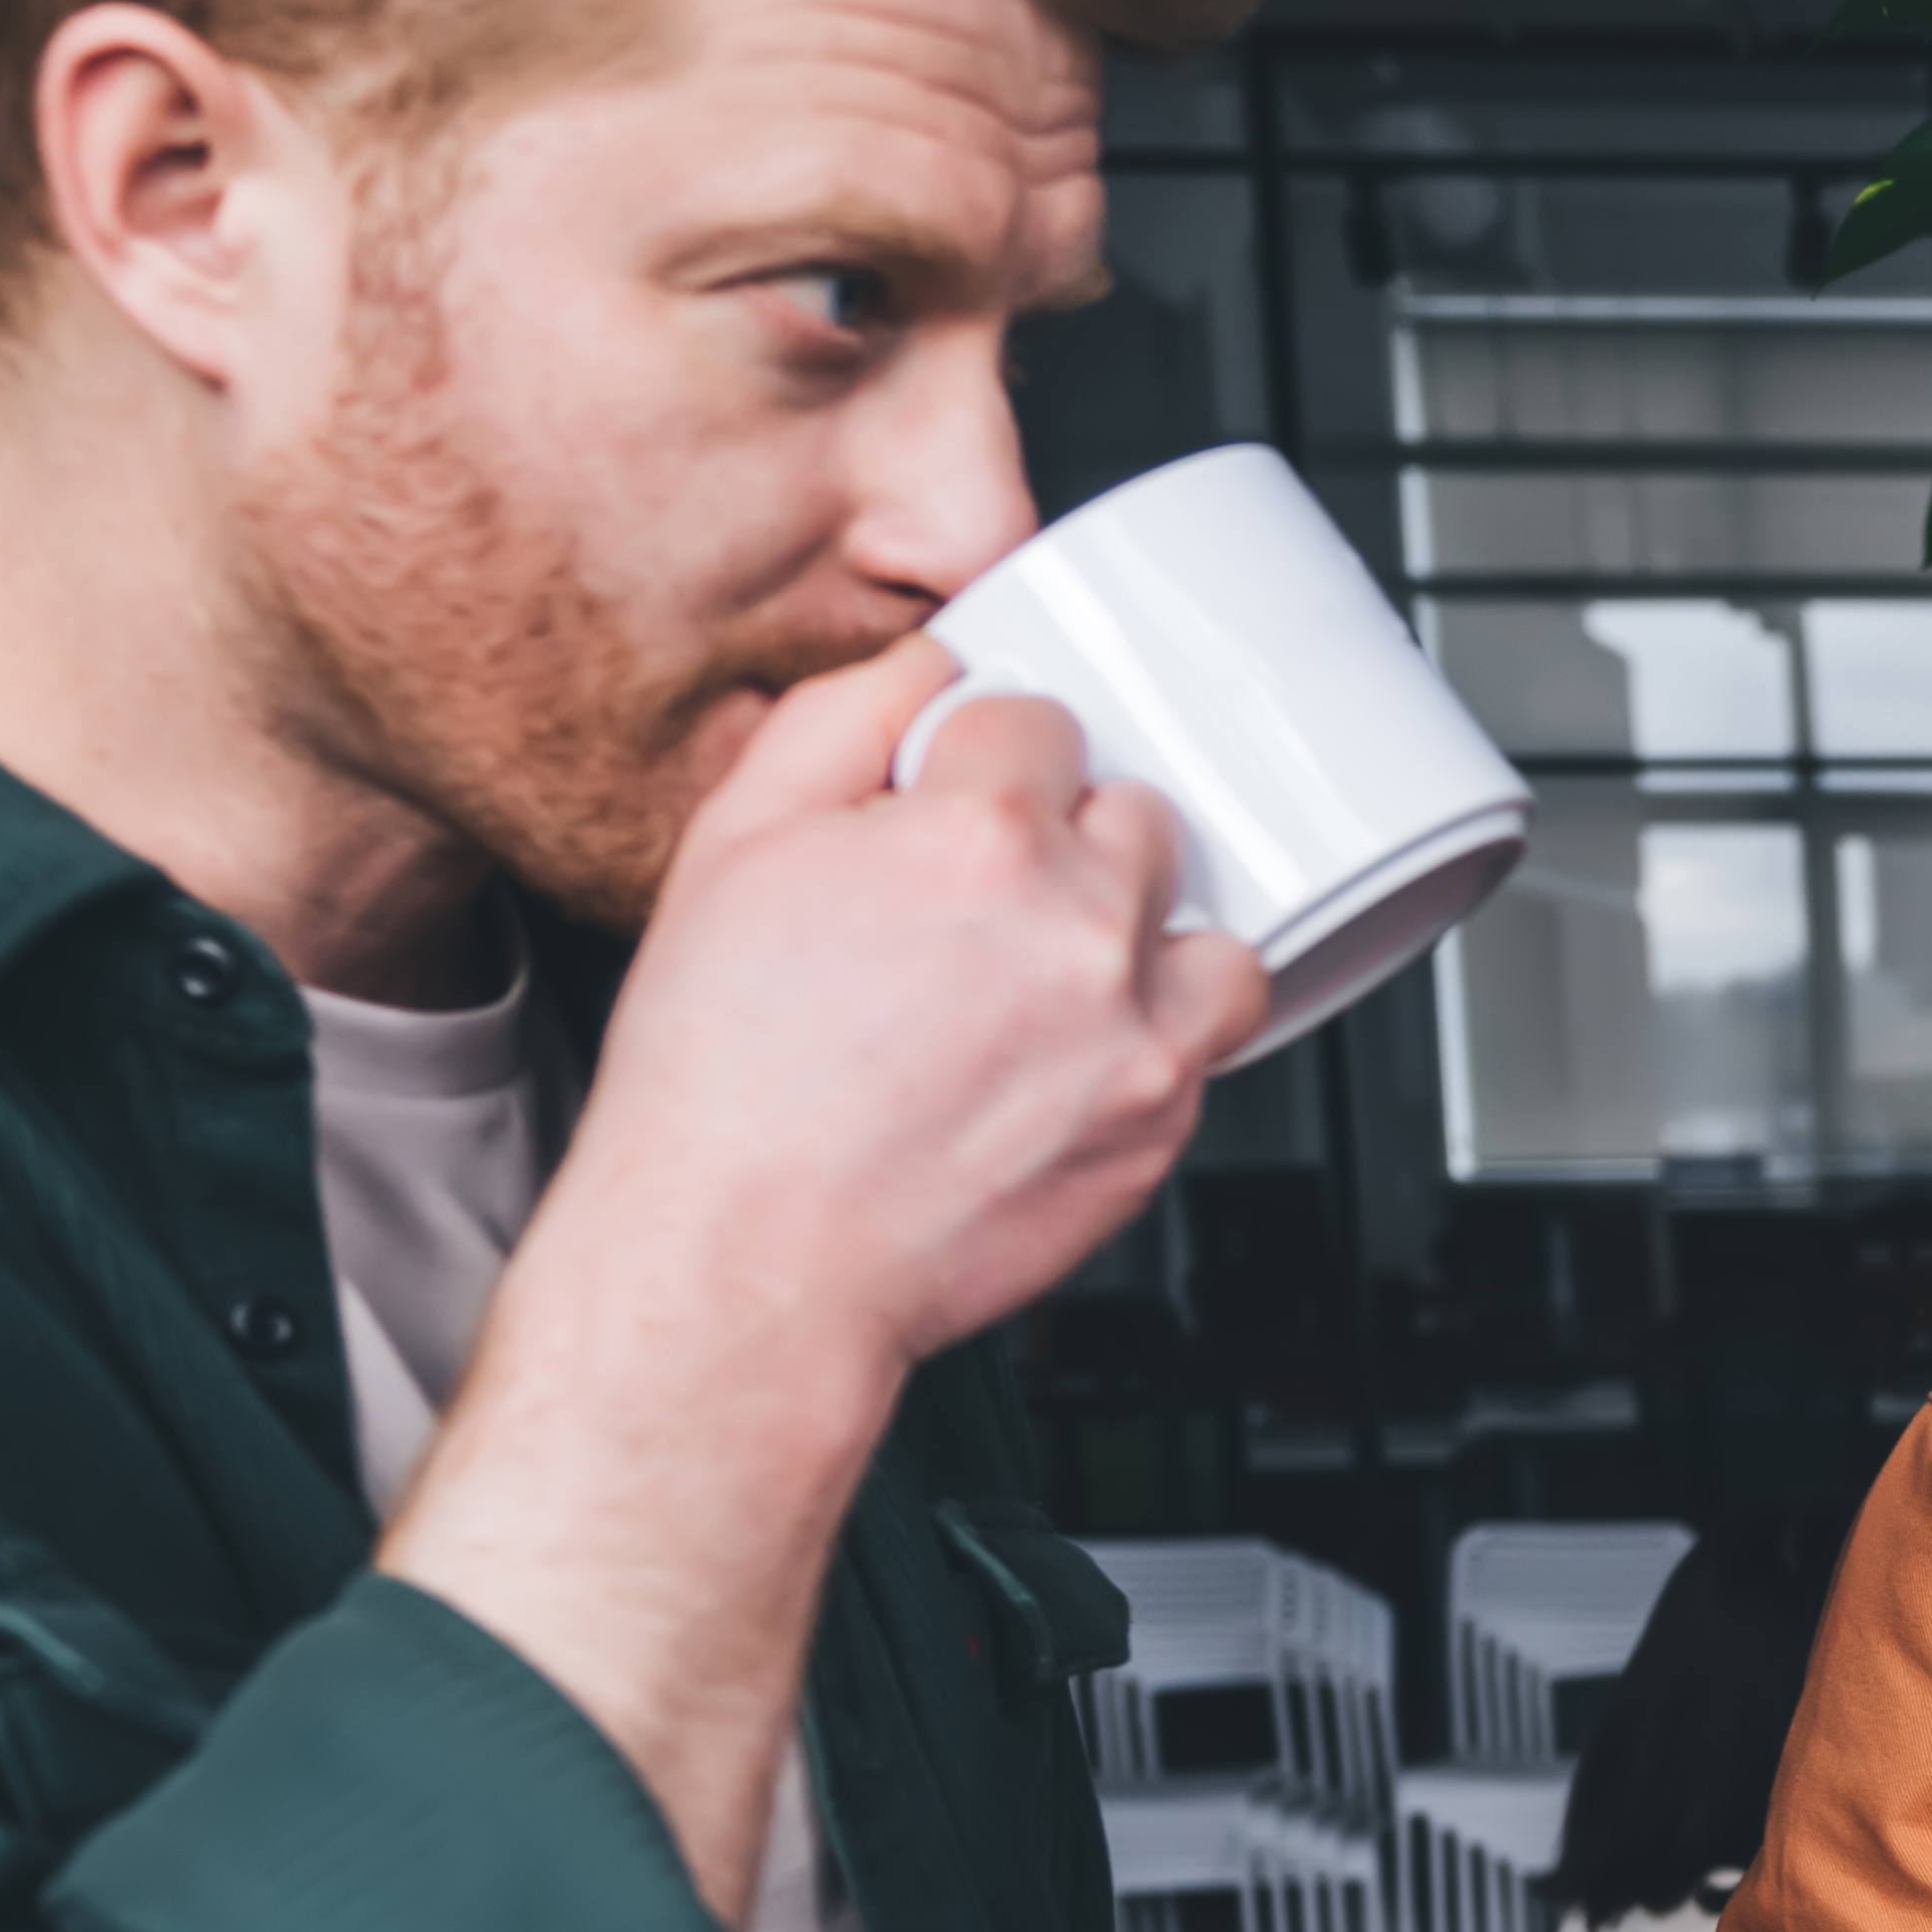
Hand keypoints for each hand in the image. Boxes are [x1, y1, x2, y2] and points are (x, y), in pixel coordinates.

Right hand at [516, 643, 1271, 1393]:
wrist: (749, 1260)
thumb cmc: (723, 1083)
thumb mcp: (733, 845)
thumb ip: (838, 722)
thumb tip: (921, 671)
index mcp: (981, 838)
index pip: (1041, 723)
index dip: (983, 761)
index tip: (956, 804)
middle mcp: (1083, 930)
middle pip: (1137, 816)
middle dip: (1069, 842)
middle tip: (990, 901)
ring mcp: (1139, 1037)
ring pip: (1208, 932)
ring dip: (1147, 936)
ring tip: (1057, 974)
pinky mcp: (1161, 1128)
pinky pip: (1203, 1045)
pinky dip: (1150, 1039)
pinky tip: (1062, 1058)